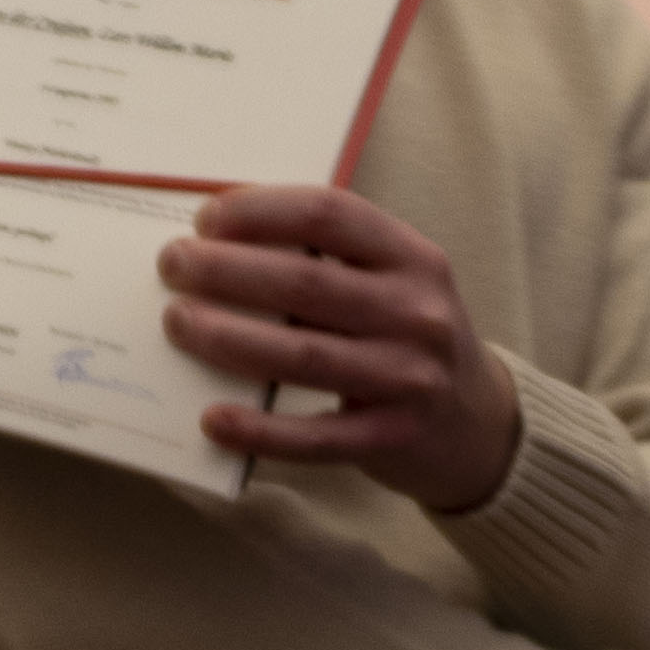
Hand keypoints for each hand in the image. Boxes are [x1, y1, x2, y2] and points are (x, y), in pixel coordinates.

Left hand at [159, 186, 523, 513]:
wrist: (477, 425)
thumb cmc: (408, 338)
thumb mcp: (395, 284)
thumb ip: (331, 261)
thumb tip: (223, 240)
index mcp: (413, 258)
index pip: (331, 215)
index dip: (262, 211)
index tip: (207, 218)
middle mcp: (417, 313)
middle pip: (304, 284)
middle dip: (226, 271)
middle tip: (172, 265)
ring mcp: (408, 378)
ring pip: (301, 356)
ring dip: (227, 338)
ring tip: (177, 322)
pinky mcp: (390, 438)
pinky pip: (314, 436)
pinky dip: (259, 428)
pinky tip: (212, 419)